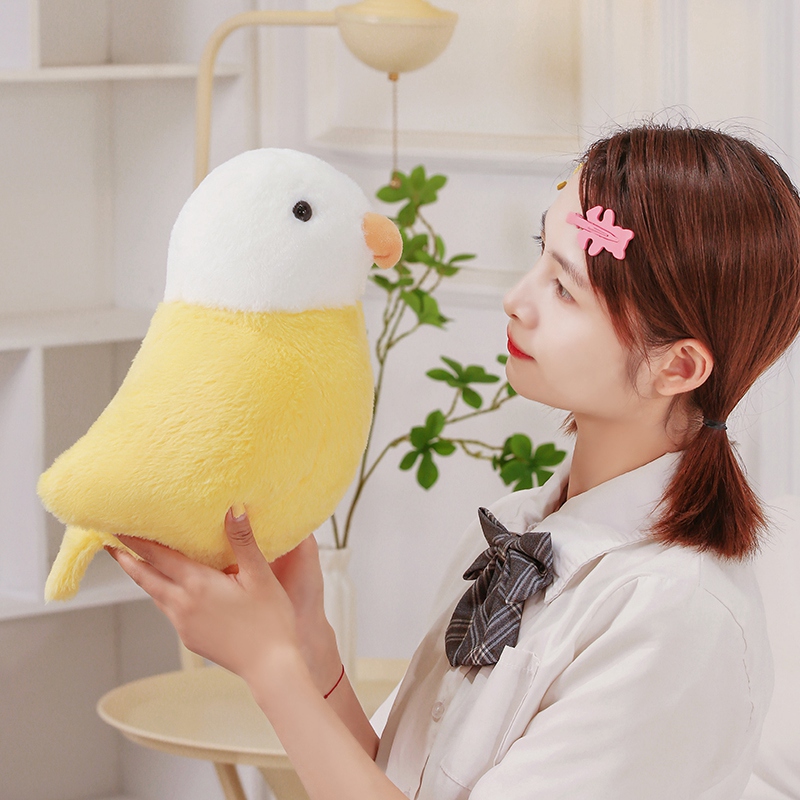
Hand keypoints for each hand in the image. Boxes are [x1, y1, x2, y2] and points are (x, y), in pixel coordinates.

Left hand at [107, 509, 325, 689]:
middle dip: (126, 559)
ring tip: (136, 562)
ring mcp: (183, 624)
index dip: (135, 540)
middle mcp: (182, 604)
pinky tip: (173, 590)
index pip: (157, 556)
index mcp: (197, 585)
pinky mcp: (190, 639)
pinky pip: (169, 610)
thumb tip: (234, 509)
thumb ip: (243, 541)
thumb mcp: (260, 575)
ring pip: (155, 595)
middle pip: (145, 577)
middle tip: (109, 542)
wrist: (270, 667)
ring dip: (143, 577)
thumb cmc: (270, 620)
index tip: (118, 526)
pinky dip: (162, 594)